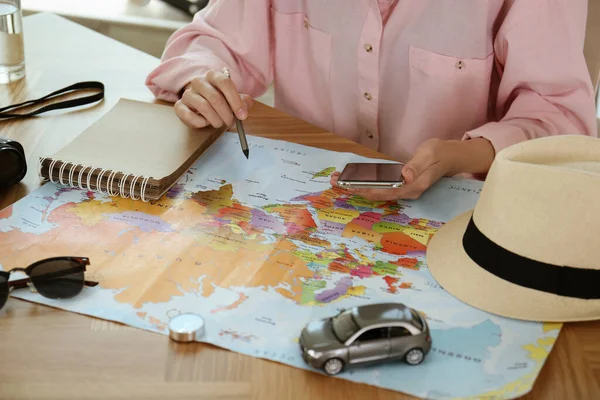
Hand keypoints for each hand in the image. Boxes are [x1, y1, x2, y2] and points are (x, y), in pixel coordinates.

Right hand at [174, 68, 253, 128]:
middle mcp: (198, 82)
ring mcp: (188, 93)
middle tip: (231, 123)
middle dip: (226, 114)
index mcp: (213, 76)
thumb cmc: (218, 101)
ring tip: (219, 123)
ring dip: (215, 119)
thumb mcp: (233, 99)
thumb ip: (243, 101)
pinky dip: (201, 123)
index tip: (242, 115)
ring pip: (204, 107)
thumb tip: (247, 104)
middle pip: (215, 97)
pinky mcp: (179, 106)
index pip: (225, 83)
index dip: (235, 101)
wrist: (198, 105)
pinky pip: (190, 116)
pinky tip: (205, 122)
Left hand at [330, 138, 494, 200]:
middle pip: (378, 194)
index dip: (367, 190)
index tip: (350, 187)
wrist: (450, 156)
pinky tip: (354, 179)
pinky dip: (367, 183)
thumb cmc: (440, 153)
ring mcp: (404, 189)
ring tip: (339, 181)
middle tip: (335, 182)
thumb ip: (417, 165)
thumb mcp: (429, 155)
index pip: (386, 192)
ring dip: (358, 187)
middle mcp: (407, 192)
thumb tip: (404, 176)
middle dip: (356, 189)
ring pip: (378, 191)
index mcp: (413, 186)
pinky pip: (381, 186)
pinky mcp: (401, 185)